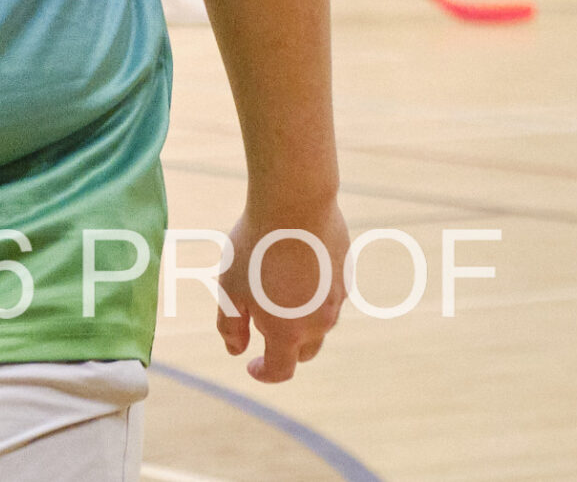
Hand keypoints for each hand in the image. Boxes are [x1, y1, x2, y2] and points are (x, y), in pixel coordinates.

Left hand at [217, 197, 350, 382]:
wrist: (295, 203)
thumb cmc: (256, 246)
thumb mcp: (229, 289)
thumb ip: (231, 326)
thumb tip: (236, 350)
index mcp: (289, 333)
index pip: (281, 370)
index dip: (264, 373)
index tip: (251, 365)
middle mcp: (319, 322)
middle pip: (305, 350)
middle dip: (286, 348)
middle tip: (263, 325)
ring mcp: (337, 298)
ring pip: (319, 321)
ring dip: (301, 317)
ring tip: (277, 287)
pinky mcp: (346, 274)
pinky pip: (329, 294)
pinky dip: (314, 292)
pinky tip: (298, 266)